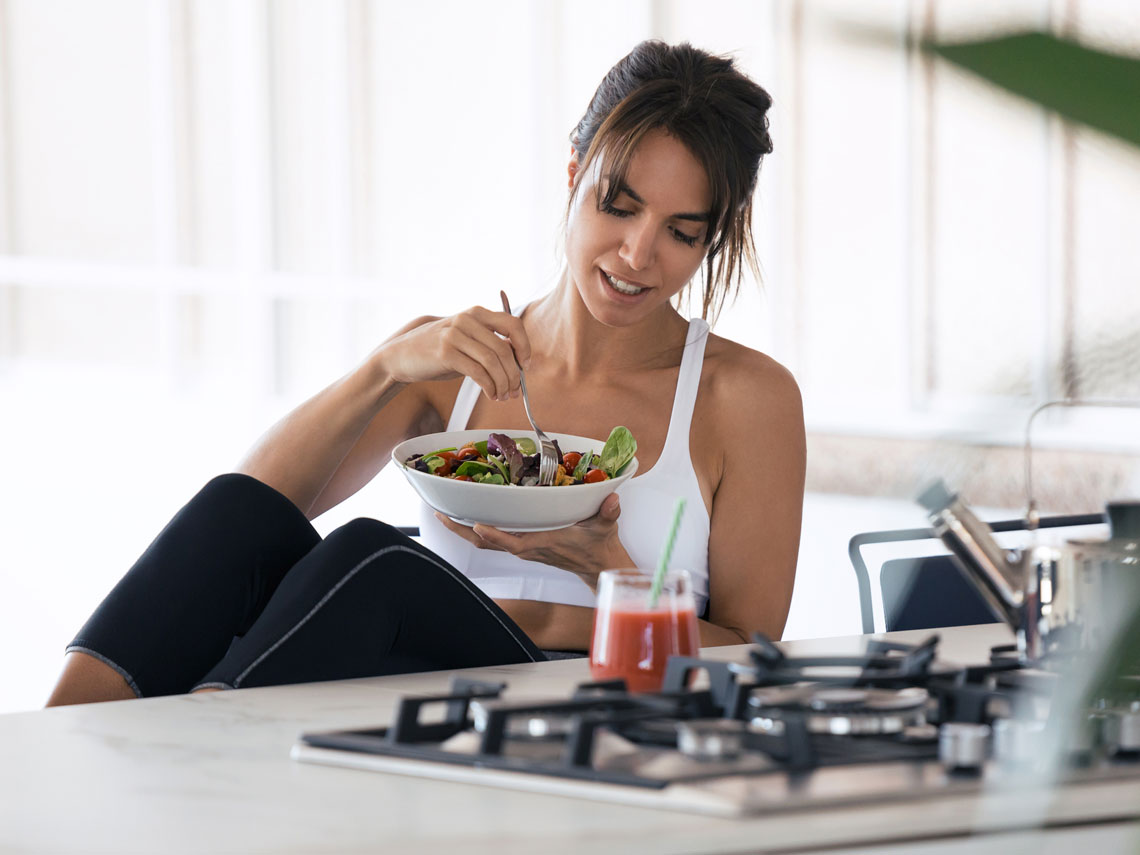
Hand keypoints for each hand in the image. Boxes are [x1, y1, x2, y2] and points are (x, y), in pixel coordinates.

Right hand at [375, 306, 530, 400]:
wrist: (403, 354)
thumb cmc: (440, 350)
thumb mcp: (466, 339)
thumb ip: (489, 343)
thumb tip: (519, 364)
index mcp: (477, 313)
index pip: (513, 324)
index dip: (524, 346)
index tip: (526, 365)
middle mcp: (467, 320)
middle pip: (504, 349)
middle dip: (514, 375)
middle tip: (515, 391)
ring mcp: (455, 335)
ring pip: (493, 362)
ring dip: (503, 384)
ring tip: (503, 396)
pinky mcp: (446, 353)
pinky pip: (478, 372)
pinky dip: (489, 387)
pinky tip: (491, 394)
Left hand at [435, 493, 628, 589]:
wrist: (599, 566)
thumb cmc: (599, 546)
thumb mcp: (606, 526)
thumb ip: (608, 513)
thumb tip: (612, 500)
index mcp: (544, 543)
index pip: (514, 543)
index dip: (495, 535)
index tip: (477, 523)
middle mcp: (528, 548)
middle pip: (488, 544)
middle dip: (463, 531)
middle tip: (441, 514)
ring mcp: (523, 548)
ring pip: (486, 543)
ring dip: (464, 531)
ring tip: (444, 514)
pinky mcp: (523, 546)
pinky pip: (493, 541)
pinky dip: (477, 530)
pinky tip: (466, 518)